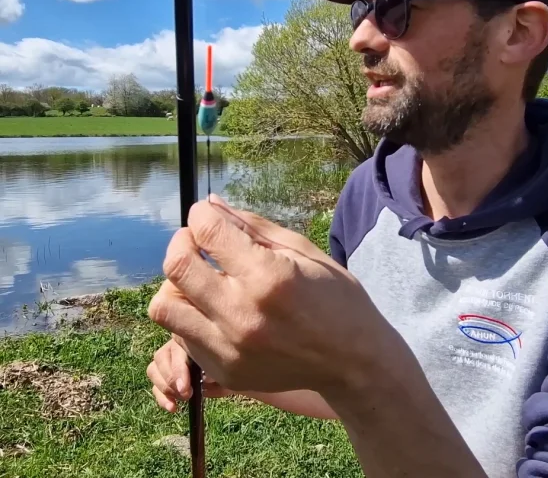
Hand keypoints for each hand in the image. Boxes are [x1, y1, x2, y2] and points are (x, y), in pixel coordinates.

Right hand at [147, 338, 233, 411]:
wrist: (234, 373)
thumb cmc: (230, 365)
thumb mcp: (227, 367)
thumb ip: (216, 371)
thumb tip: (204, 379)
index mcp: (192, 338)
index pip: (176, 348)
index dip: (178, 369)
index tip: (186, 390)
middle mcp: (178, 345)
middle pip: (160, 357)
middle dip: (170, 380)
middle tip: (186, 395)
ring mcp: (169, 360)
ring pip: (153, 369)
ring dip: (163, 388)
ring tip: (180, 401)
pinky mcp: (165, 377)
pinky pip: (155, 386)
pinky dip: (161, 398)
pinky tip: (174, 408)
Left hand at [148, 194, 400, 395]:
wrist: (353, 361)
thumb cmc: (336, 297)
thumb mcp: (303, 250)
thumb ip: (252, 226)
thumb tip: (210, 203)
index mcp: (269, 276)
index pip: (207, 231)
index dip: (201, 214)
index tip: (207, 214)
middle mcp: (243, 314)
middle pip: (177, 266)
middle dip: (182, 241)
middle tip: (197, 240)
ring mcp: (230, 349)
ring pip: (165, 307)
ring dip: (178, 283)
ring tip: (201, 277)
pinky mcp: (225, 372)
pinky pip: (182, 337)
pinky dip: (191, 315)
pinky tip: (214, 307)